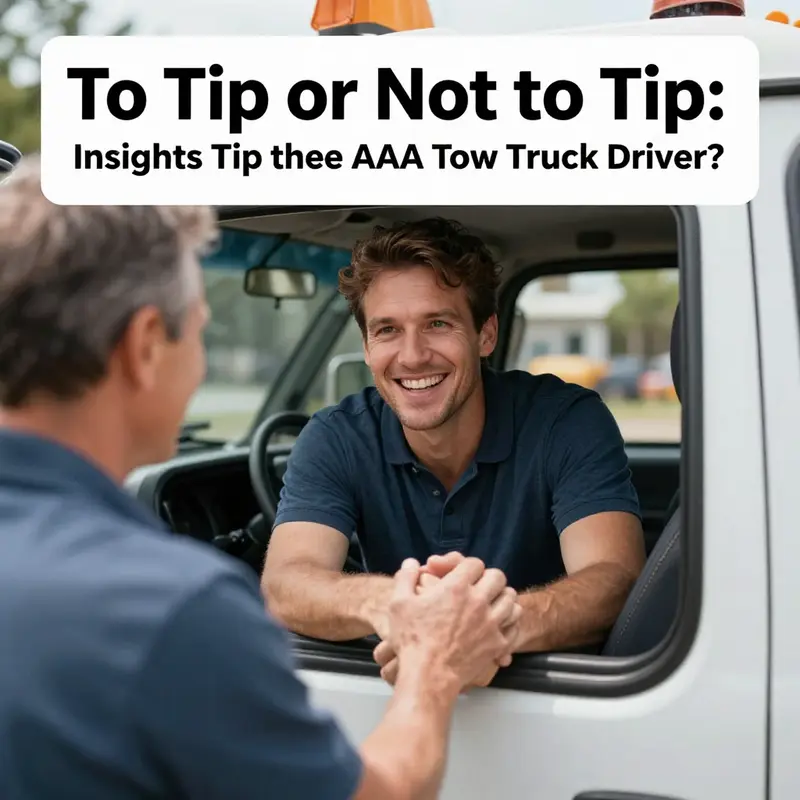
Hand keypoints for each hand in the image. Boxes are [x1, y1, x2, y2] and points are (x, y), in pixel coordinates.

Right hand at [381, 557, 520, 694]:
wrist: (428, 676)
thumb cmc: (412, 639)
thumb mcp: (399, 604)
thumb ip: (405, 578)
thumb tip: (411, 563)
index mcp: (456, 587)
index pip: (475, 564)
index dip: (469, 566)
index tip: (463, 574)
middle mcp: (478, 601)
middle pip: (498, 577)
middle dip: (489, 578)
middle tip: (481, 586)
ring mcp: (491, 623)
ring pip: (511, 599)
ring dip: (503, 597)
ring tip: (493, 602)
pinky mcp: (497, 644)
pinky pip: (514, 626)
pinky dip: (510, 622)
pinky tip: (500, 625)